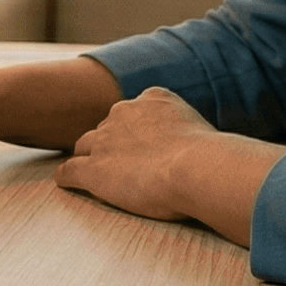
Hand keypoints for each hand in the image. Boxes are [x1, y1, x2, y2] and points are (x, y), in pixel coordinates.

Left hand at [53, 87, 285, 244]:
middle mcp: (122, 113)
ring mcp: (104, 140)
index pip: (132, 112)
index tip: (143, 148)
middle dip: (111, 146)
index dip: (134, 132)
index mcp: (151, 99)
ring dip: (88, 160)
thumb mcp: (203, 130)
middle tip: (124, 167)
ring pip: (83, 147)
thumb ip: (192, 134)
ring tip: (96, 177)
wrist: (197, 168)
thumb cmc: (212, 158)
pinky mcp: (91, 169)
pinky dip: (68, 179)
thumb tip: (217, 153)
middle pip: (105, 128)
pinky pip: (68, 171)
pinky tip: (70, 186)